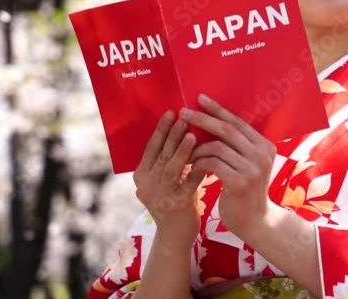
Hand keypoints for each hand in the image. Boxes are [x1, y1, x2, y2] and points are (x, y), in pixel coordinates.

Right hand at [133, 110, 206, 245]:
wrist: (176, 235)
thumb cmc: (176, 200)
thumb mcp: (167, 179)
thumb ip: (169, 159)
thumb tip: (181, 128)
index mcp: (141, 176)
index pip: (150, 148)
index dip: (161, 130)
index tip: (171, 112)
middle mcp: (145, 185)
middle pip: (160, 155)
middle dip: (172, 135)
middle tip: (184, 117)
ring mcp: (158, 197)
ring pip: (170, 169)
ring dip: (181, 150)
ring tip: (192, 135)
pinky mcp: (174, 206)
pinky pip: (186, 185)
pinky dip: (196, 171)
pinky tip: (206, 161)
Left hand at [180, 94, 276, 233]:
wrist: (254, 220)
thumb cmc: (245, 190)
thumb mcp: (248, 164)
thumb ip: (238, 146)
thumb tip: (211, 121)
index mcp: (264, 145)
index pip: (237, 122)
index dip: (217, 109)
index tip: (199, 99)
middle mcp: (261, 154)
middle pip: (227, 130)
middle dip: (203, 119)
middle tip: (183, 113)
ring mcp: (252, 169)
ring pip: (216, 147)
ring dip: (196, 148)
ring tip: (185, 153)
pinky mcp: (240, 182)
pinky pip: (212, 164)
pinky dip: (198, 163)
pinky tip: (191, 166)